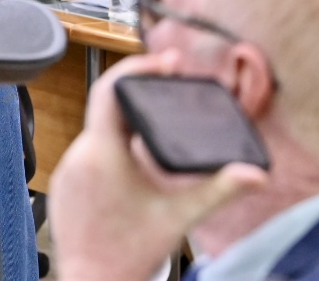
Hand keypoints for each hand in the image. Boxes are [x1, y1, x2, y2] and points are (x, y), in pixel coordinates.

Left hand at [48, 51, 268, 280]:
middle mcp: (78, 156)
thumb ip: (219, 189)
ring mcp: (66, 170)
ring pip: (96, 129)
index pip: (110, 88)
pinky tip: (132, 155)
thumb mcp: (179, 217)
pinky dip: (110, 144)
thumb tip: (254, 174)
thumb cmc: (128, 256)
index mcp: (103, 154)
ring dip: (124, 121)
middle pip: (107, 106)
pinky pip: (86, 150)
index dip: (138, 67)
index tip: (164, 63)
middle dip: (140, 94)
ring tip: (156, 119)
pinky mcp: (63, 185)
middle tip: (170, 85)